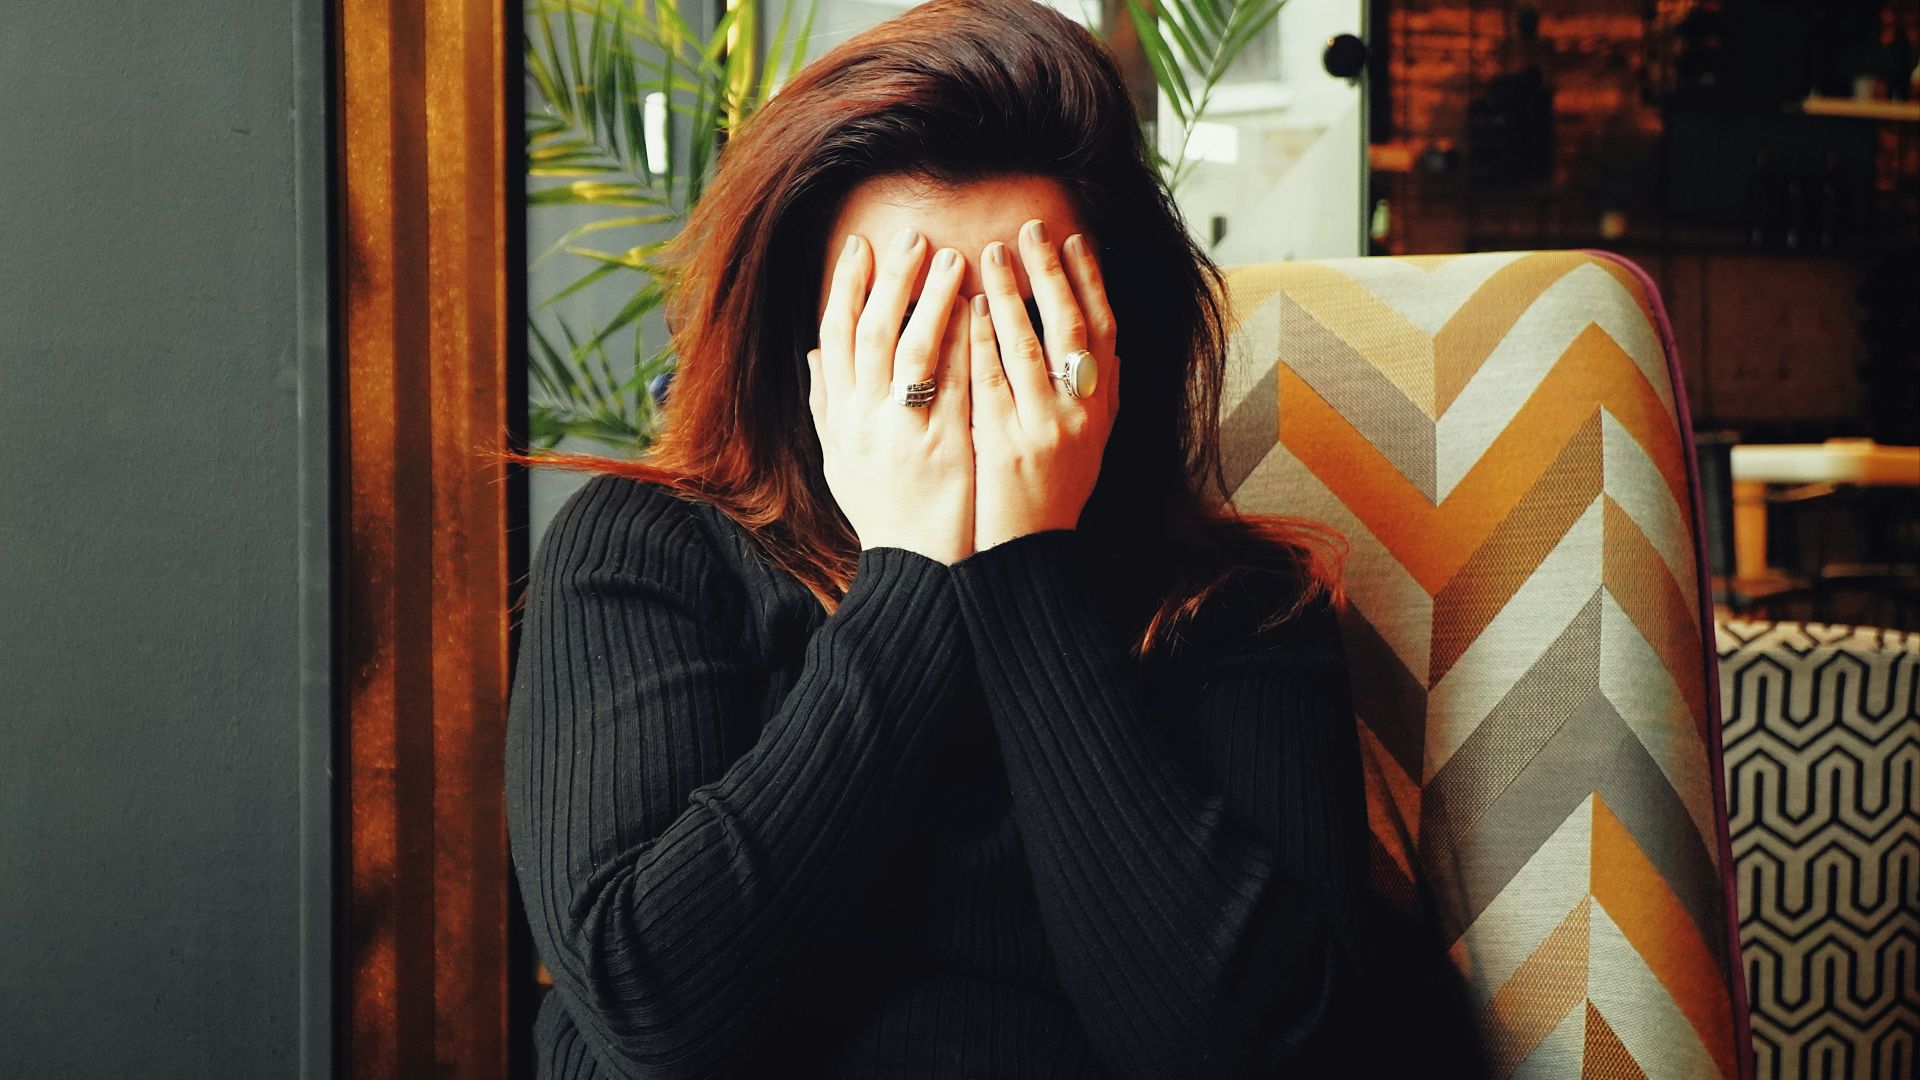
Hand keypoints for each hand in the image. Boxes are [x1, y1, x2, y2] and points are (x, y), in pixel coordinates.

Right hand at [808, 227, 975, 565]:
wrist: (916, 568)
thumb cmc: (883, 511)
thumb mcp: (840, 459)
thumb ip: (826, 405)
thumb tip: (814, 356)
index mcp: (839, 417)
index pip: (835, 336)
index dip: (847, 288)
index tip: (861, 247)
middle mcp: (864, 419)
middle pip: (872, 331)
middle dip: (891, 278)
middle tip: (911, 236)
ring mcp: (903, 431)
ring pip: (913, 348)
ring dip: (932, 298)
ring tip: (953, 257)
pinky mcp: (944, 445)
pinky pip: (953, 382)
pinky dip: (963, 341)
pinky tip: (980, 310)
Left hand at [968, 219, 1119, 552]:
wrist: (1028, 556)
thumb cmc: (1049, 497)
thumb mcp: (1085, 443)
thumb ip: (1088, 395)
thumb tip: (1104, 344)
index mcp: (1101, 408)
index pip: (1104, 330)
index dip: (1091, 281)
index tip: (1074, 240)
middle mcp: (1082, 414)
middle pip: (1072, 327)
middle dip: (1050, 272)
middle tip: (1030, 229)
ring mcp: (1046, 429)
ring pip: (1031, 346)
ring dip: (1012, 294)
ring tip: (991, 253)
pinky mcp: (1008, 445)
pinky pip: (992, 380)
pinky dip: (982, 340)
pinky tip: (968, 309)